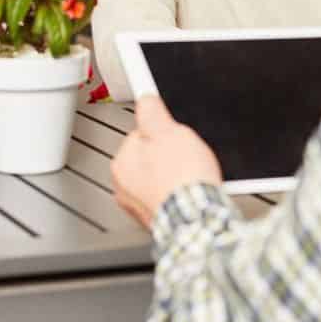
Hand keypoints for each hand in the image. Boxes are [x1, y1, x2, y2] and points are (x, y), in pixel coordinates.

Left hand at [111, 95, 221, 229]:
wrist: (198, 220)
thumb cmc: (181, 180)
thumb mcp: (169, 131)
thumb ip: (152, 112)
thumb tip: (145, 100)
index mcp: (122, 163)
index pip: (139, 136)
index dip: (162, 133)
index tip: (175, 135)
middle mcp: (124, 188)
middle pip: (149, 159)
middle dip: (167, 157)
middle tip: (186, 158)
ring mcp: (140, 207)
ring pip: (159, 181)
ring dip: (173, 178)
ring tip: (190, 178)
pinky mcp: (158, 221)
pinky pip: (168, 200)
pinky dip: (178, 196)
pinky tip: (190, 194)